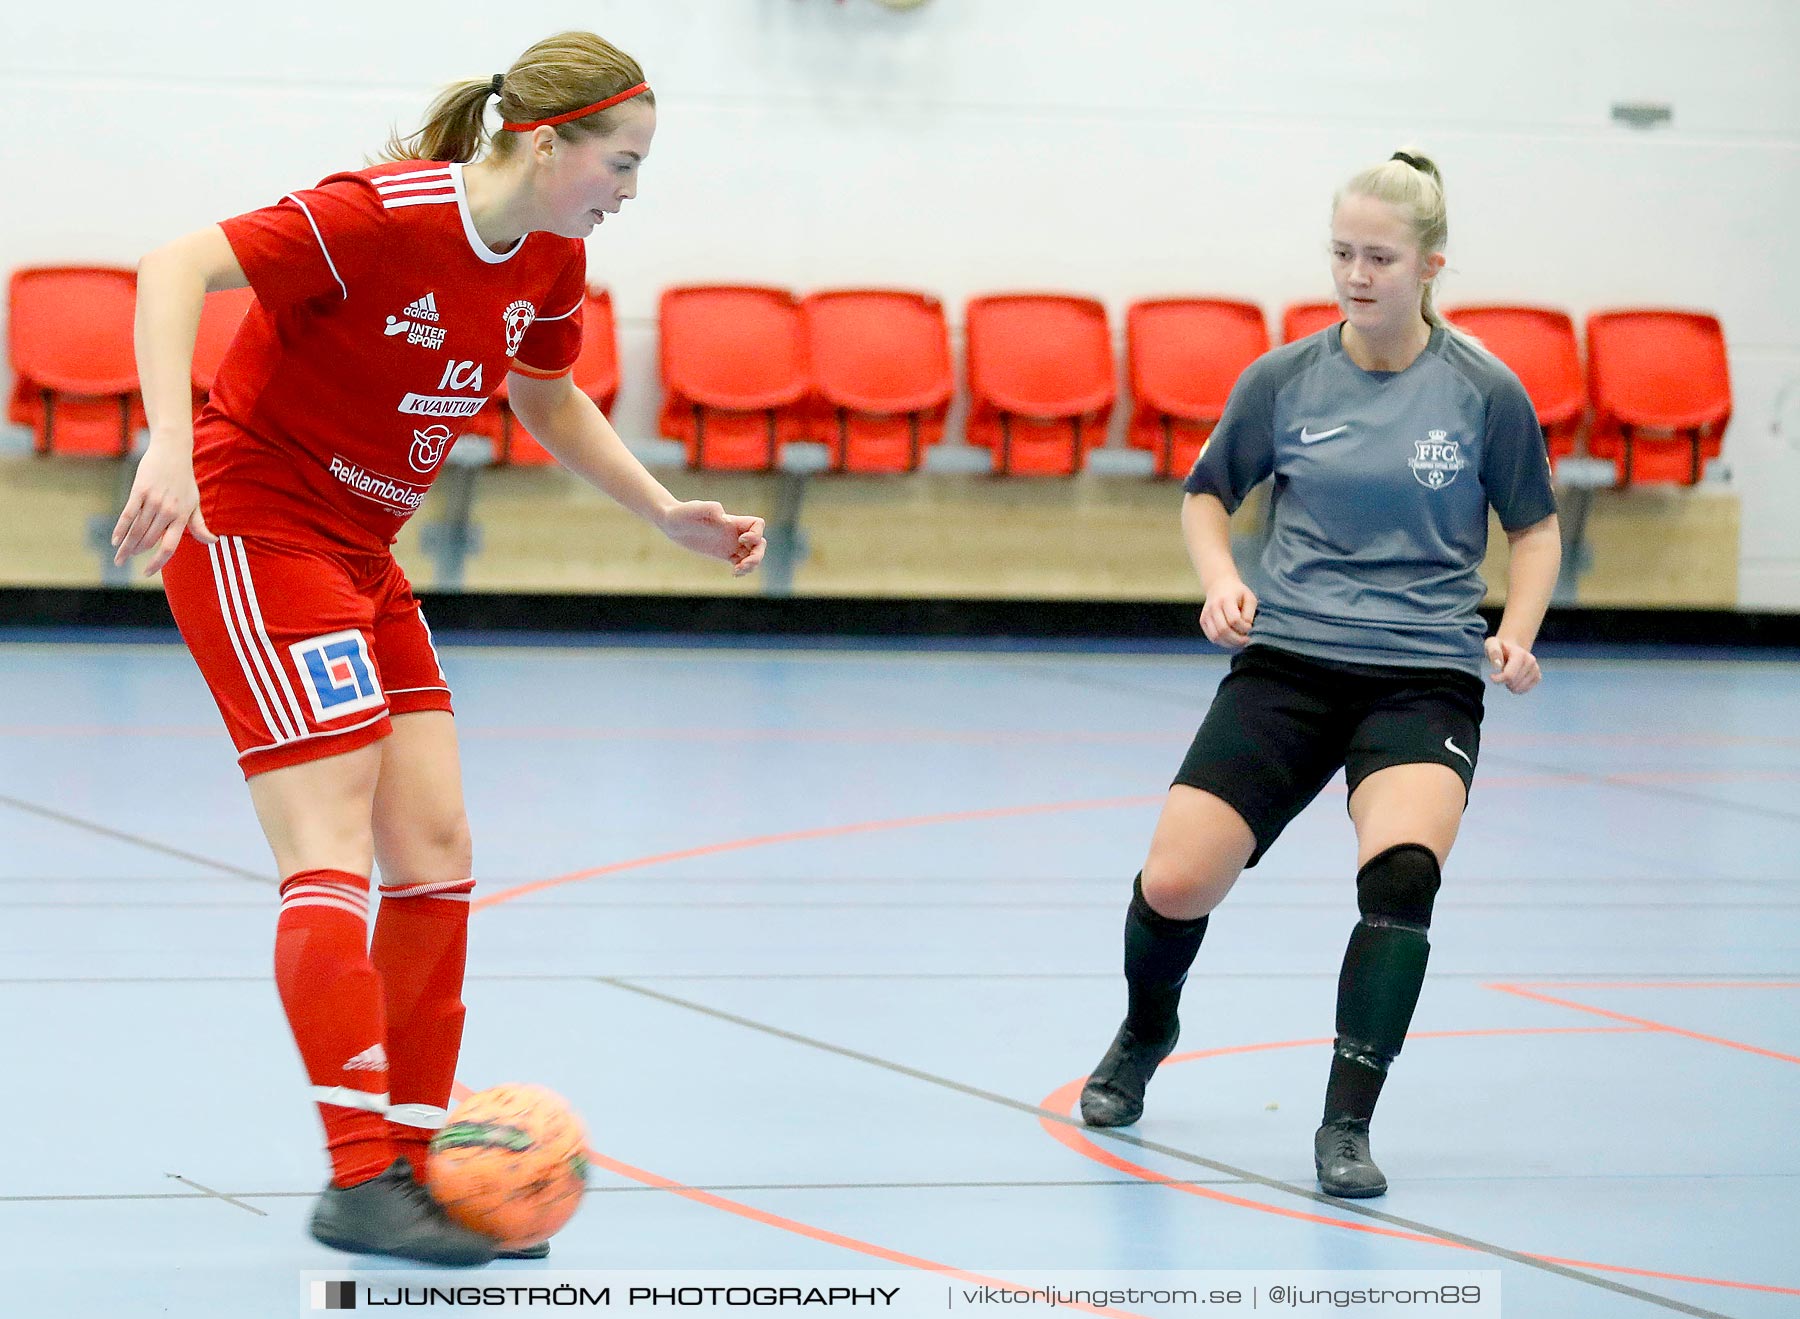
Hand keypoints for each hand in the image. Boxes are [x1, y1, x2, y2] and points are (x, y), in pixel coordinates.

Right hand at [111, 439, 215, 575]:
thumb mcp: (194, 502)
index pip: (169, 547)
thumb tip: (212, 542)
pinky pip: (127, 515)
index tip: (147, 572)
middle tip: (124, 561)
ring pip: (136, 530)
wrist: (172, 452)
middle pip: (148, 540)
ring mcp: (152, 501)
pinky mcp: (139, 491)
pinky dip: (120, 530)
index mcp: (182, 517)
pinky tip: (115, 541)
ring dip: (127, 546)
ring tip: (119, 557)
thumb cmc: (184, 480)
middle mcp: (167, 511)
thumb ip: (199, 525)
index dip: (157, 562)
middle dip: (136, 553)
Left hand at [661, 501, 766, 576]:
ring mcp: (730, 544)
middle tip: (744, 564)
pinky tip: (734, 574)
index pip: (757, 525)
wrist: (672, 523)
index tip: (740, 540)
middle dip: (758, 555)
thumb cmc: (682, 513)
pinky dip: (743, 570)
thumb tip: (723, 517)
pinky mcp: (723, 553)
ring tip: (738, 571)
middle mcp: (734, 532)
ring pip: (752, 555)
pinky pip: (740, 562)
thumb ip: (710, 509)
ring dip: (752, 565)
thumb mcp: (695, 508)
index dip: (756, 534)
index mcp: (732, 521)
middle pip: (759, 543)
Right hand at [1199, 579, 1256, 647]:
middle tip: (1246, 640)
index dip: (1244, 628)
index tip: (1250, 627)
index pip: (1234, 620)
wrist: (1218, 585)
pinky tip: (1231, 640)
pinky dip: (1222, 642)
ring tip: (1239, 642)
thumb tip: (1246, 629)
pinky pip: (1212, 637)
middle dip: (1237, 639)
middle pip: (1223, 630)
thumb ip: (1249, 613)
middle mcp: (1213, 607)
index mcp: (1226, 599)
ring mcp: (1206, 615)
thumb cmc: (1237, 593)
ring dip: (1229, 643)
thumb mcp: (1249, 598)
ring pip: (1216, 636)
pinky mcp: (1203, 621)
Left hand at [1485, 636, 1541, 693]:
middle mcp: (1531, 661)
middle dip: (1504, 681)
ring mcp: (1536, 669)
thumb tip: (1498, 665)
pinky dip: (1516, 688)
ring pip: (1519, 688)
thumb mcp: (1491, 644)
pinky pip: (1524, 690)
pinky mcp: (1537, 677)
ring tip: (1508, 674)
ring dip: (1510, 685)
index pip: (1509, 675)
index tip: (1492, 676)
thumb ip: (1494, 652)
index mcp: (1520, 654)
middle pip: (1513, 682)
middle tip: (1501, 672)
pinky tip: (1513, 679)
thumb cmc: (1500, 647)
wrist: (1511, 649)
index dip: (1498, 679)